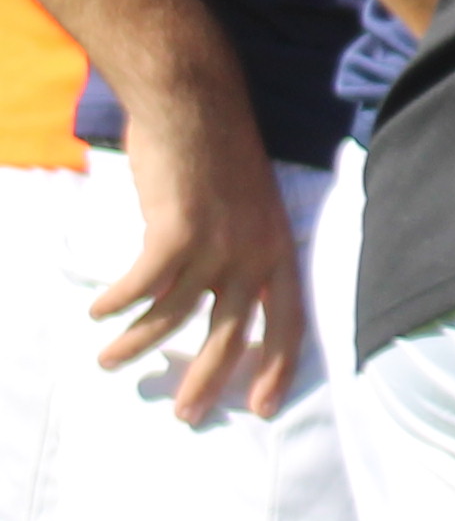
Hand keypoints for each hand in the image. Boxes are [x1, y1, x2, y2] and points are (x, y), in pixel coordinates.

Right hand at [90, 60, 303, 426]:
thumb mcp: (249, 211)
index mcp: (280, 250)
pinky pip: (143, 284)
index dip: (278, 368)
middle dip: (208, 380)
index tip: (265, 407)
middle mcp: (255, 253)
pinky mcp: (176, 230)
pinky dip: (118, 302)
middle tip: (186, 416)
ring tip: (109, 362)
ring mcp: (217, 242)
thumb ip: (241, 254)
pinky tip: (98, 312)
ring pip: (175, 314)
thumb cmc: (217, 155)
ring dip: (138, 343)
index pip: (291, 324)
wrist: (196, 104)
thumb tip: (218, 297)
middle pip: (233, 334)